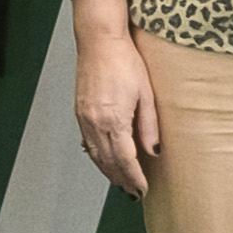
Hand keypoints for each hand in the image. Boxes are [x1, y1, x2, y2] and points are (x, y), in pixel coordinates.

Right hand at [70, 0, 159, 196]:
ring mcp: (84, 117)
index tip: (141, 188)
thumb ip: (149, 126)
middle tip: (132, 191)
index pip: (125, 159)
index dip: (134, 177)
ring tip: (120, 181)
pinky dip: (96, 155)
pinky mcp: (80, 111)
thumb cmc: (125, 61)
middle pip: (108, 161)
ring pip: (95, 154)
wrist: (100, 41)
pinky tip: (104, 160)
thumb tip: (153, 151)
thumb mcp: (146, 93)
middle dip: (121, 178)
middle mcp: (95, 122)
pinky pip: (88, 141)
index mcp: (114, 120)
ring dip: (107, 170)